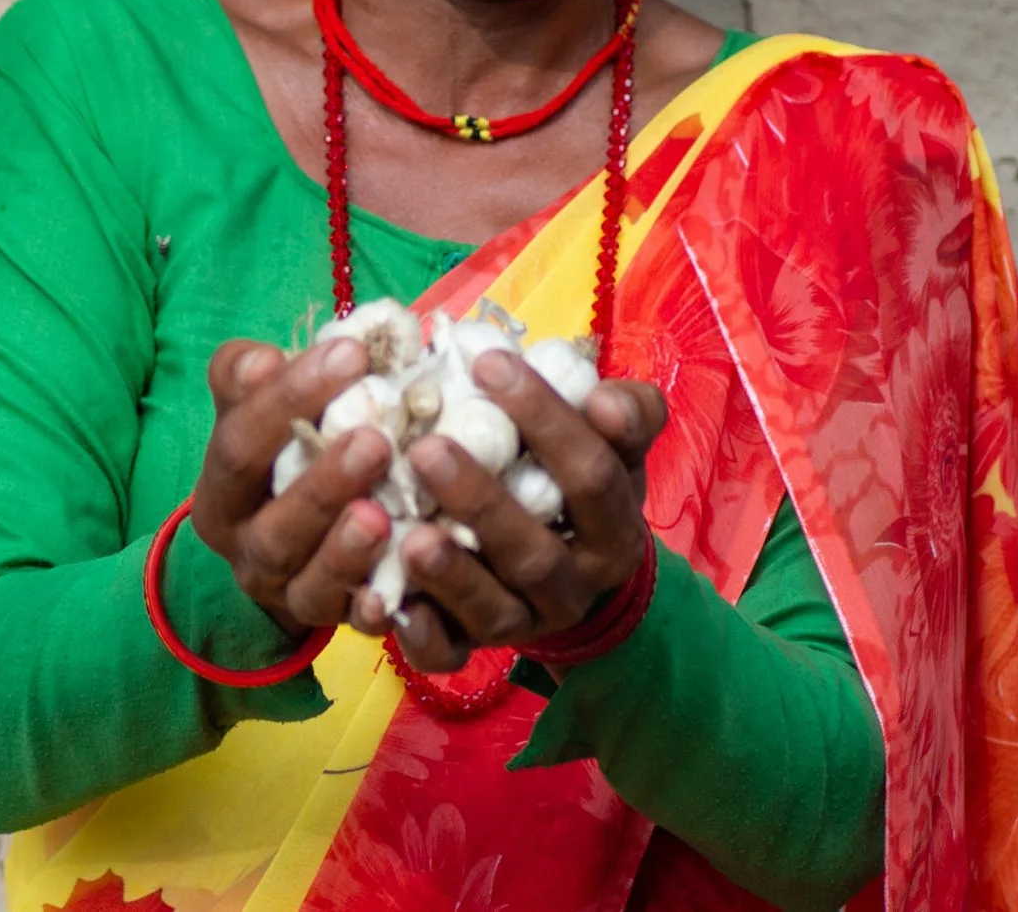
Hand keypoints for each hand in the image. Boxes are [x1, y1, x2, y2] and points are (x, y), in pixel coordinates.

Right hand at [190, 337, 395, 635]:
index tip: (351, 354)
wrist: (292, 541)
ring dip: (347, 551)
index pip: (240, 447)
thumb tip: (261, 361)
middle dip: (322, 486)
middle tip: (375, 441)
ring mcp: (291, 593)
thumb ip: (248, 377)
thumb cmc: (281, 451)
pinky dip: (375, 608)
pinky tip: (400, 586)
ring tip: (382, 515)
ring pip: (311, 584)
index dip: (287, 401)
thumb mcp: (253, 410)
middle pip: (273, 528)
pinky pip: (354, 624)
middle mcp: (247, 551)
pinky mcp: (337, 622)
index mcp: (222, 493)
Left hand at [377, 349, 666, 673]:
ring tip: (406, 534)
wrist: (574, 572)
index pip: (591, 475)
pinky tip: (391, 603)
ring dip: (449, 574)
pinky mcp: (477, 650)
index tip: (488, 363)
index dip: (546, 420)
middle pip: (533, 552)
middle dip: (481, 502)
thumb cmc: (579, 481)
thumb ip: (626, 414)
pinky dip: (421, 634)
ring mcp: (525, 622)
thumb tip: (605, 399)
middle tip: (425, 448)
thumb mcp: (616, 446)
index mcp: (614, 528)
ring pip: (491, 610)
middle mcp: (575, 584)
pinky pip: (450, 655)